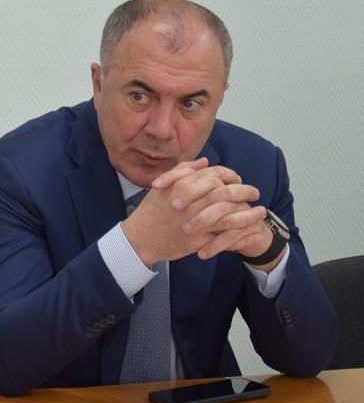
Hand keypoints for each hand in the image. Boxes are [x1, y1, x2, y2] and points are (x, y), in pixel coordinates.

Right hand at [124, 161, 261, 263]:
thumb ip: (184, 170)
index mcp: (185, 185)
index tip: (239, 179)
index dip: (231, 176)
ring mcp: (197, 221)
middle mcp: (193, 202)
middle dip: (246, 192)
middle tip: (255, 192)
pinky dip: (241, 233)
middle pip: (228, 193)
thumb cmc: (151, 211)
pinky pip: (225, 236)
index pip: (216, 175)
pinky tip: (251, 230)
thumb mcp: (163, 185)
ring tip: (261, 212)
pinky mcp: (199, 240)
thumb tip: (205, 162)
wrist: (140, 238)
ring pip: (231, 214)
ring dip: (249, 213)